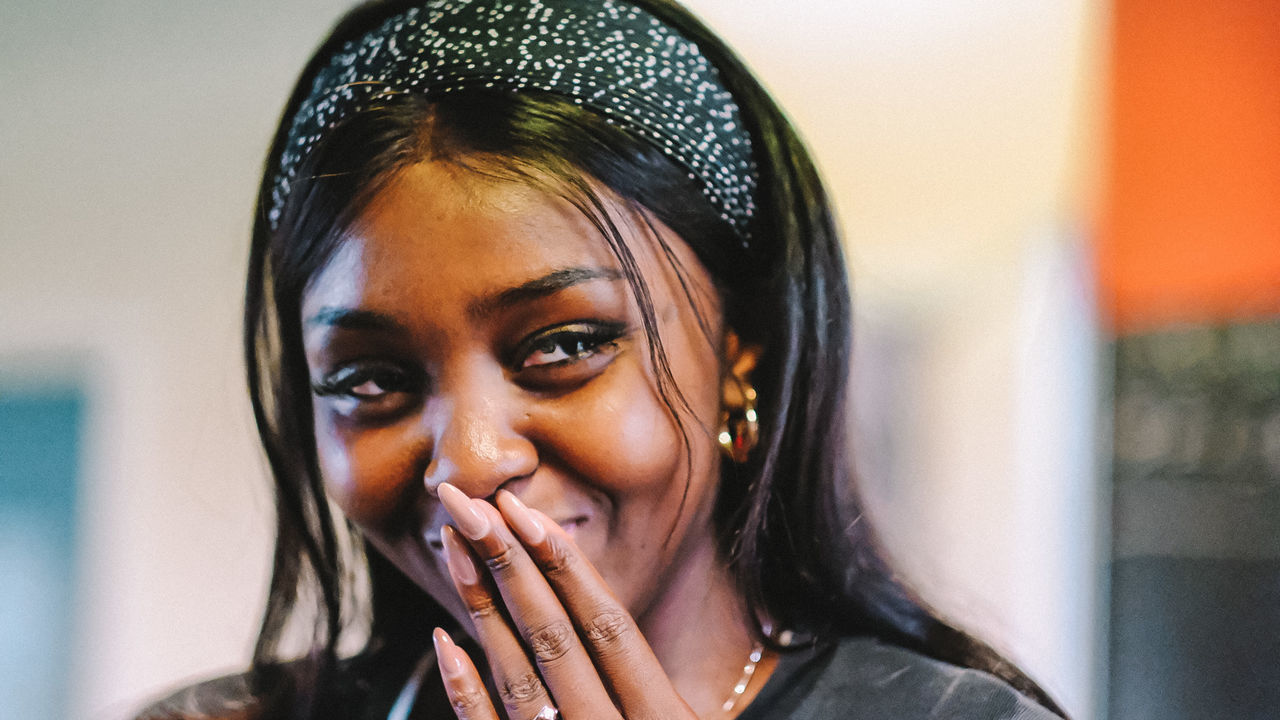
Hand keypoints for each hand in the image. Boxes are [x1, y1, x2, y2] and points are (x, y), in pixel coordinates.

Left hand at [433, 482, 698, 719]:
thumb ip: (657, 685)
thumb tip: (598, 597)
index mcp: (662, 716)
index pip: (609, 625)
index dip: (565, 565)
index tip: (521, 510)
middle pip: (556, 637)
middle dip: (510, 563)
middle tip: (468, 503)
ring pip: (518, 677)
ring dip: (484, 608)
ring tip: (455, 546)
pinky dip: (465, 689)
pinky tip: (445, 642)